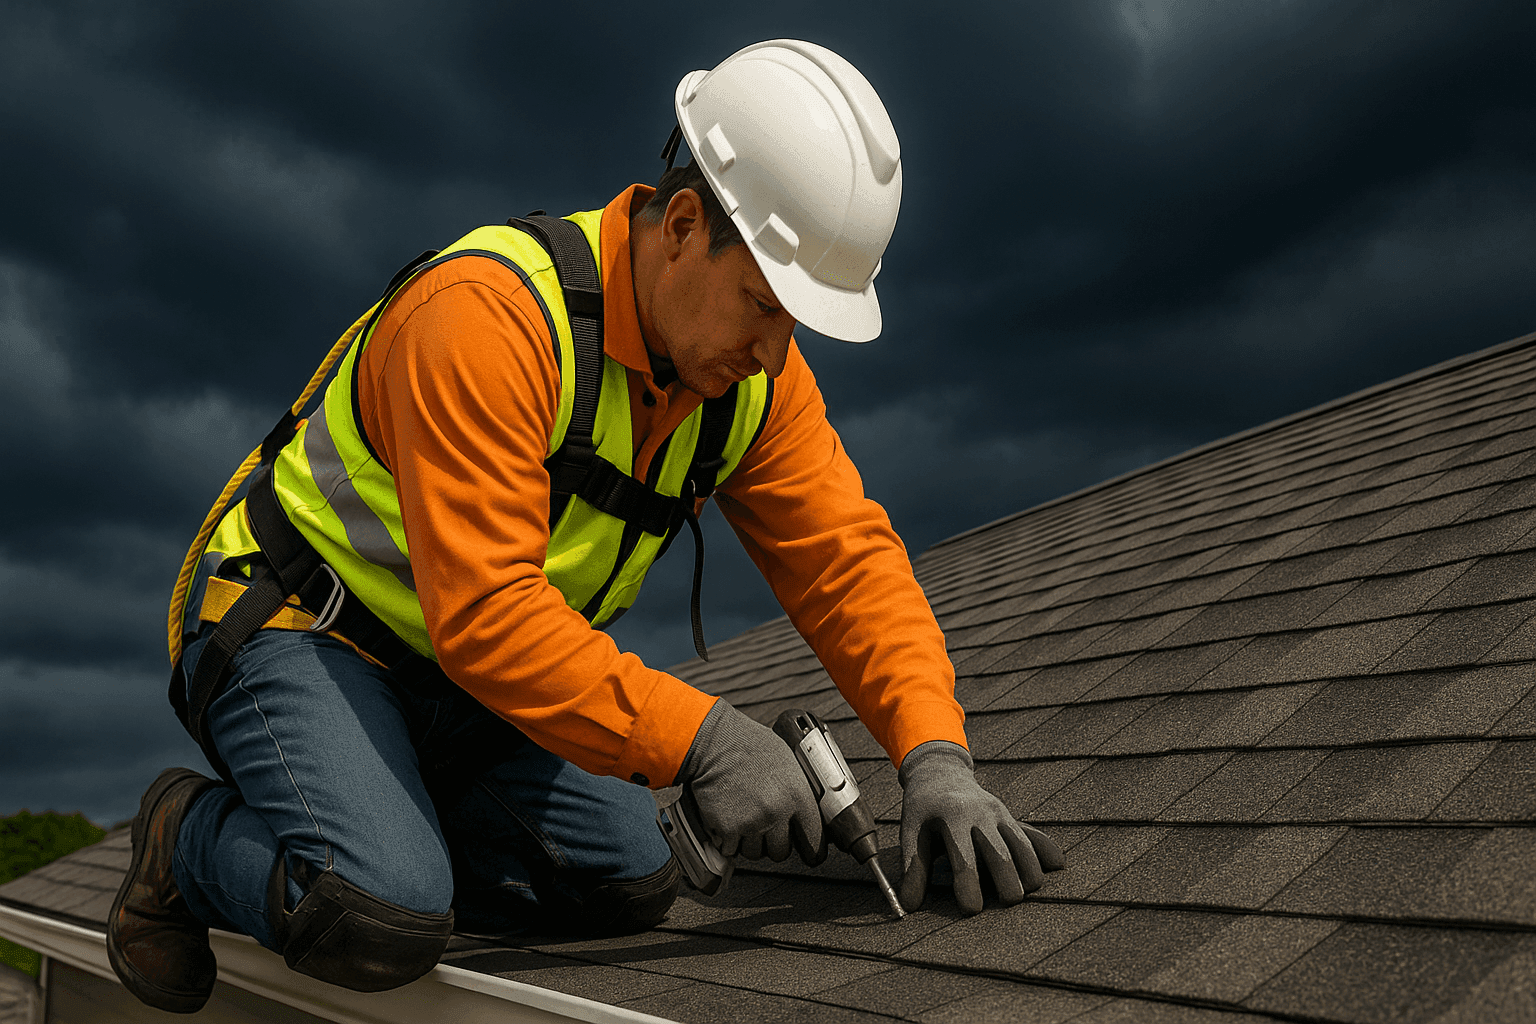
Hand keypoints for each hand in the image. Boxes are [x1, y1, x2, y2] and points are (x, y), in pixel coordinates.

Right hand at [676, 700, 825, 863]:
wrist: (714, 742)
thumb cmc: (748, 744)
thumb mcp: (788, 760)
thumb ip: (800, 790)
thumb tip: (809, 810)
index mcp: (798, 795)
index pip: (814, 840)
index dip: (812, 849)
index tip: (809, 854)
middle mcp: (777, 812)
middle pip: (781, 852)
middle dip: (773, 842)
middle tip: (765, 825)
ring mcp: (751, 823)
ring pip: (755, 853)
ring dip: (749, 842)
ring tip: (744, 817)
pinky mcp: (727, 829)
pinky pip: (731, 849)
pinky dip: (727, 840)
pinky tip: (728, 818)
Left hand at [898, 740, 1063, 912]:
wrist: (941, 774)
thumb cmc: (923, 810)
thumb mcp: (911, 832)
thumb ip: (913, 868)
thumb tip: (908, 905)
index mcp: (952, 817)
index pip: (963, 856)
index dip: (968, 884)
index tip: (971, 910)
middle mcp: (980, 813)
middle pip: (1000, 853)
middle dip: (1006, 880)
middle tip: (1009, 903)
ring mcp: (999, 814)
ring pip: (1021, 844)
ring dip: (1028, 870)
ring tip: (1027, 892)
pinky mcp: (1010, 817)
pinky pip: (1031, 835)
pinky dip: (1044, 850)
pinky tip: (1057, 866)